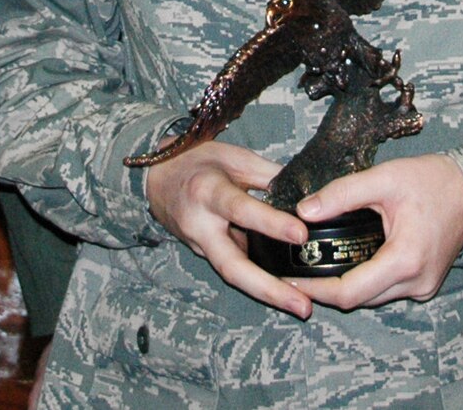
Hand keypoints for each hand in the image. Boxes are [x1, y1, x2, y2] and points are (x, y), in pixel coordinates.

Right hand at [143, 140, 312, 318]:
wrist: (157, 178)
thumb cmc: (198, 162)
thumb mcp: (235, 157)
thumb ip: (269, 175)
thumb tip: (305, 195)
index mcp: (208, 192)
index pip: (242, 210)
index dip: (271, 224)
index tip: (301, 234)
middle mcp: (200, 225)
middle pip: (233, 266)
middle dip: (269, 289)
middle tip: (303, 305)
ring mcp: (199, 246)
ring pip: (232, 275)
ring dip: (267, 293)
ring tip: (302, 305)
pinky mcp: (203, 255)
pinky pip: (233, 269)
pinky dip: (258, 281)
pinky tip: (285, 290)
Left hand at [293, 153, 462, 310]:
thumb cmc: (432, 181)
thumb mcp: (384, 178)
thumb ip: (342, 193)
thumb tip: (304, 211)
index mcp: (405, 260)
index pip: (350, 292)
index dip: (316, 289)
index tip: (292, 280)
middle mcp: (416, 282)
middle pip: (359, 299)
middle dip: (327, 288)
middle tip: (299, 271)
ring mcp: (423, 287)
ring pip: (373, 297)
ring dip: (347, 286)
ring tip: (318, 265)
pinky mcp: (425, 284)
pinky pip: (388, 290)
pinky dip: (368, 280)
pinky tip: (351, 261)